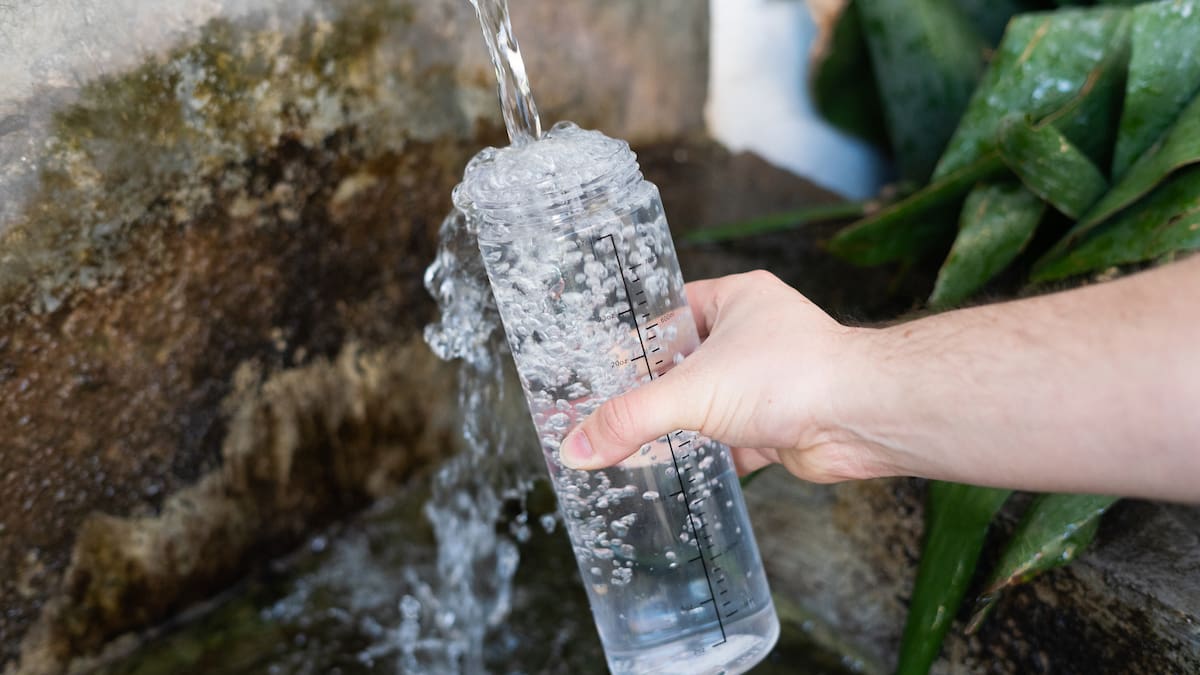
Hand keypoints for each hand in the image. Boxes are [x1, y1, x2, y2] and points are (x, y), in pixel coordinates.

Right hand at [558, 270, 894, 482]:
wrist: (863, 420)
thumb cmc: (794, 377)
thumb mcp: (693, 392)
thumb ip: (631, 419)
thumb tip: (579, 447)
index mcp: (736, 299)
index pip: (668, 311)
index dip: (634, 338)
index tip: (599, 363)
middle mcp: (754, 336)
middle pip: (685, 362)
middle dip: (652, 389)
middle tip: (606, 408)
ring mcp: (768, 381)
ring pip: (708, 403)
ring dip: (679, 424)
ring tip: (630, 442)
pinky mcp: (778, 424)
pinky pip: (730, 439)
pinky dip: (706, 455)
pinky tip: (674, 471)